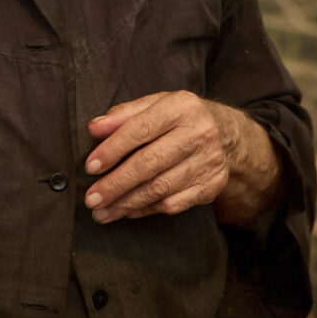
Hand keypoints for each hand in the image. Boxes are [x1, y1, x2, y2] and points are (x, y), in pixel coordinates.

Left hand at [83, 91, 279, 225]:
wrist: (226, 135)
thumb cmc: (176, 119)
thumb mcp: (153, 105)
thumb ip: (122, 115)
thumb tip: (94, 128)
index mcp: (181, 107)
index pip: (141, 129)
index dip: (112, 149)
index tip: (90, 167)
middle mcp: (199, 134)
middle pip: (150, 163)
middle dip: (116, 184)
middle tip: (91, 199)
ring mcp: (208, 162)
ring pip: (160, 188)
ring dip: (126, 203)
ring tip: (101, 212)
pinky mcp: (212, 185)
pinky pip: (173, 204)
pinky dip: (146, 210)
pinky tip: (127, 211)